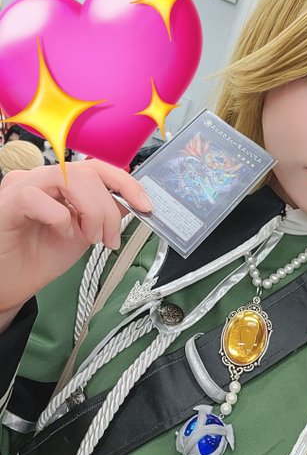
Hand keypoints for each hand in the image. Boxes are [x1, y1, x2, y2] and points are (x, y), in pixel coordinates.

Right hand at [0, 159, 152, 318]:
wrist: (9, 287)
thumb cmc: (37, 259)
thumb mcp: (83, 235)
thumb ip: (104, 214)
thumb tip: (131, 202)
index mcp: (59, 181)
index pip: (98, 167)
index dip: (126, 183)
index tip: (145, 206)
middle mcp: (40, 177)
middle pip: (88, 172)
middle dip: (109, 207)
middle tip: (110, 238)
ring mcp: (21, 186)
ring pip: (69, 178)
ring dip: (91, 211)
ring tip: (88, 237)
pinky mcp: (6, 203)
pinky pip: (38, 199)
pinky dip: (60, 219)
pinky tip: (60, 236)